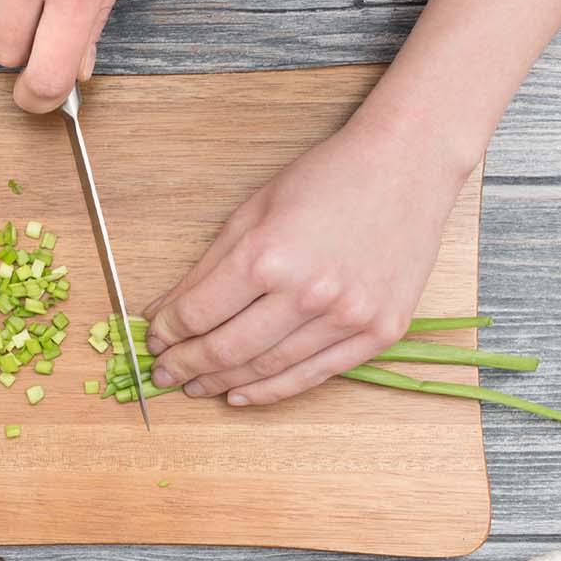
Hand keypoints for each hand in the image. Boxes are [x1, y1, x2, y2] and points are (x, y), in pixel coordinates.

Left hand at [145, 117, 468, 405]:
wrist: (406, 165)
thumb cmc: (327, 178)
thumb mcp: (252, 212)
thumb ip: (205, 269)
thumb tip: (164, 313)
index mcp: (268, 256)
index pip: (199, 313)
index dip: (168, 332)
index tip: (154, 340)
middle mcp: (308, 293)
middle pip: (228, 349)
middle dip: (187, 365)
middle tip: (165, 373)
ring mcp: (349, 317)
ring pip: (269, 369)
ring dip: (224, 384)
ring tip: (197, 387)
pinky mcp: (380, 332)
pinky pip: (314, 376)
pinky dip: (272, 391)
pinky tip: (241, 395)